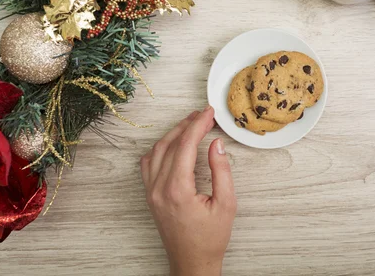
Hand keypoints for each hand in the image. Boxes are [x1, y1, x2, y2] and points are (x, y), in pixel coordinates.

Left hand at [140, 107, 236, 275]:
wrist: (191, 261)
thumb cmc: (210, 238)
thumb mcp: (226, 204)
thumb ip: (221, 170)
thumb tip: (215, 144)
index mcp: (177, 189)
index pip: (186, 145)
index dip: (198, 124)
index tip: (209, 113)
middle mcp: (159, 188)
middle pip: (169, 143)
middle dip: (186, 125)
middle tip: (203, 114)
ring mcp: (151, 191)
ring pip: (156, 151)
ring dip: (172, 134)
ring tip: (190, 124)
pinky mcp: (149, 195)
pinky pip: (148, 164)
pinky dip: (159, 148)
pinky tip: (172, 144)